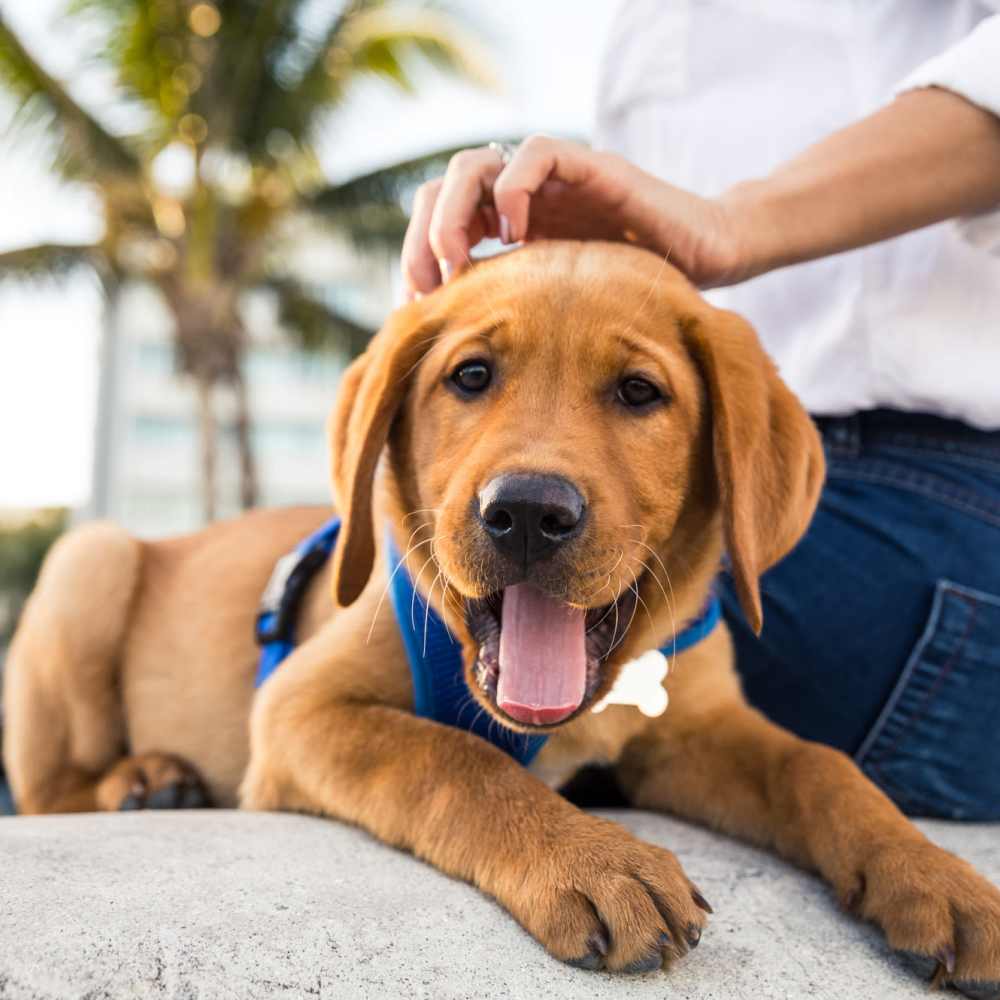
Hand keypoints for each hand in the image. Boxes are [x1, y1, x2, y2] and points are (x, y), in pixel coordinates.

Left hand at [401, 135, 747, 298]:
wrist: (706, 258)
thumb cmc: (637, 293)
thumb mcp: (561, 313)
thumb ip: (518, 321)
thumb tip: (461, 370)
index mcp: (510, 231)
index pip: (438, 222)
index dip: (415, 255)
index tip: (416, 304)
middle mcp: (524, 201)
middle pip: (443, 189)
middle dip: (422, 236)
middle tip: (426, 285)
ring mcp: (554, 182)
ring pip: (477, 165)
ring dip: (454, 212)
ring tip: (458, 260)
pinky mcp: (591, 168)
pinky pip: (536, 154)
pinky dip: (513, 190)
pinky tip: (515, 238)